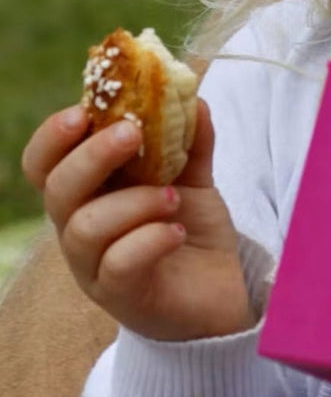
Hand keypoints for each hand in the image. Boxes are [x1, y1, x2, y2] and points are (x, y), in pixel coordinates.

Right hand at [22, 100, 253, 341]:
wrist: (219, 294)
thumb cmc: (189, 230)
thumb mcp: (193, 179)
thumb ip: (191, 141)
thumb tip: (194, 99)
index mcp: (90, 193)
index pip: (45, 164)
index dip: (52, 136)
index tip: (82, 111)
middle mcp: (81, 229)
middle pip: (57, 190)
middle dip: (91, 155)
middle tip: (133, 133)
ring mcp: (95, 267)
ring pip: (85, 228)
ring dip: (134, 201)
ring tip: (173, 197)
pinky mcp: (122, 297)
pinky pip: (117, 265)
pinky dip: (150, 239)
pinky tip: (177, 232)